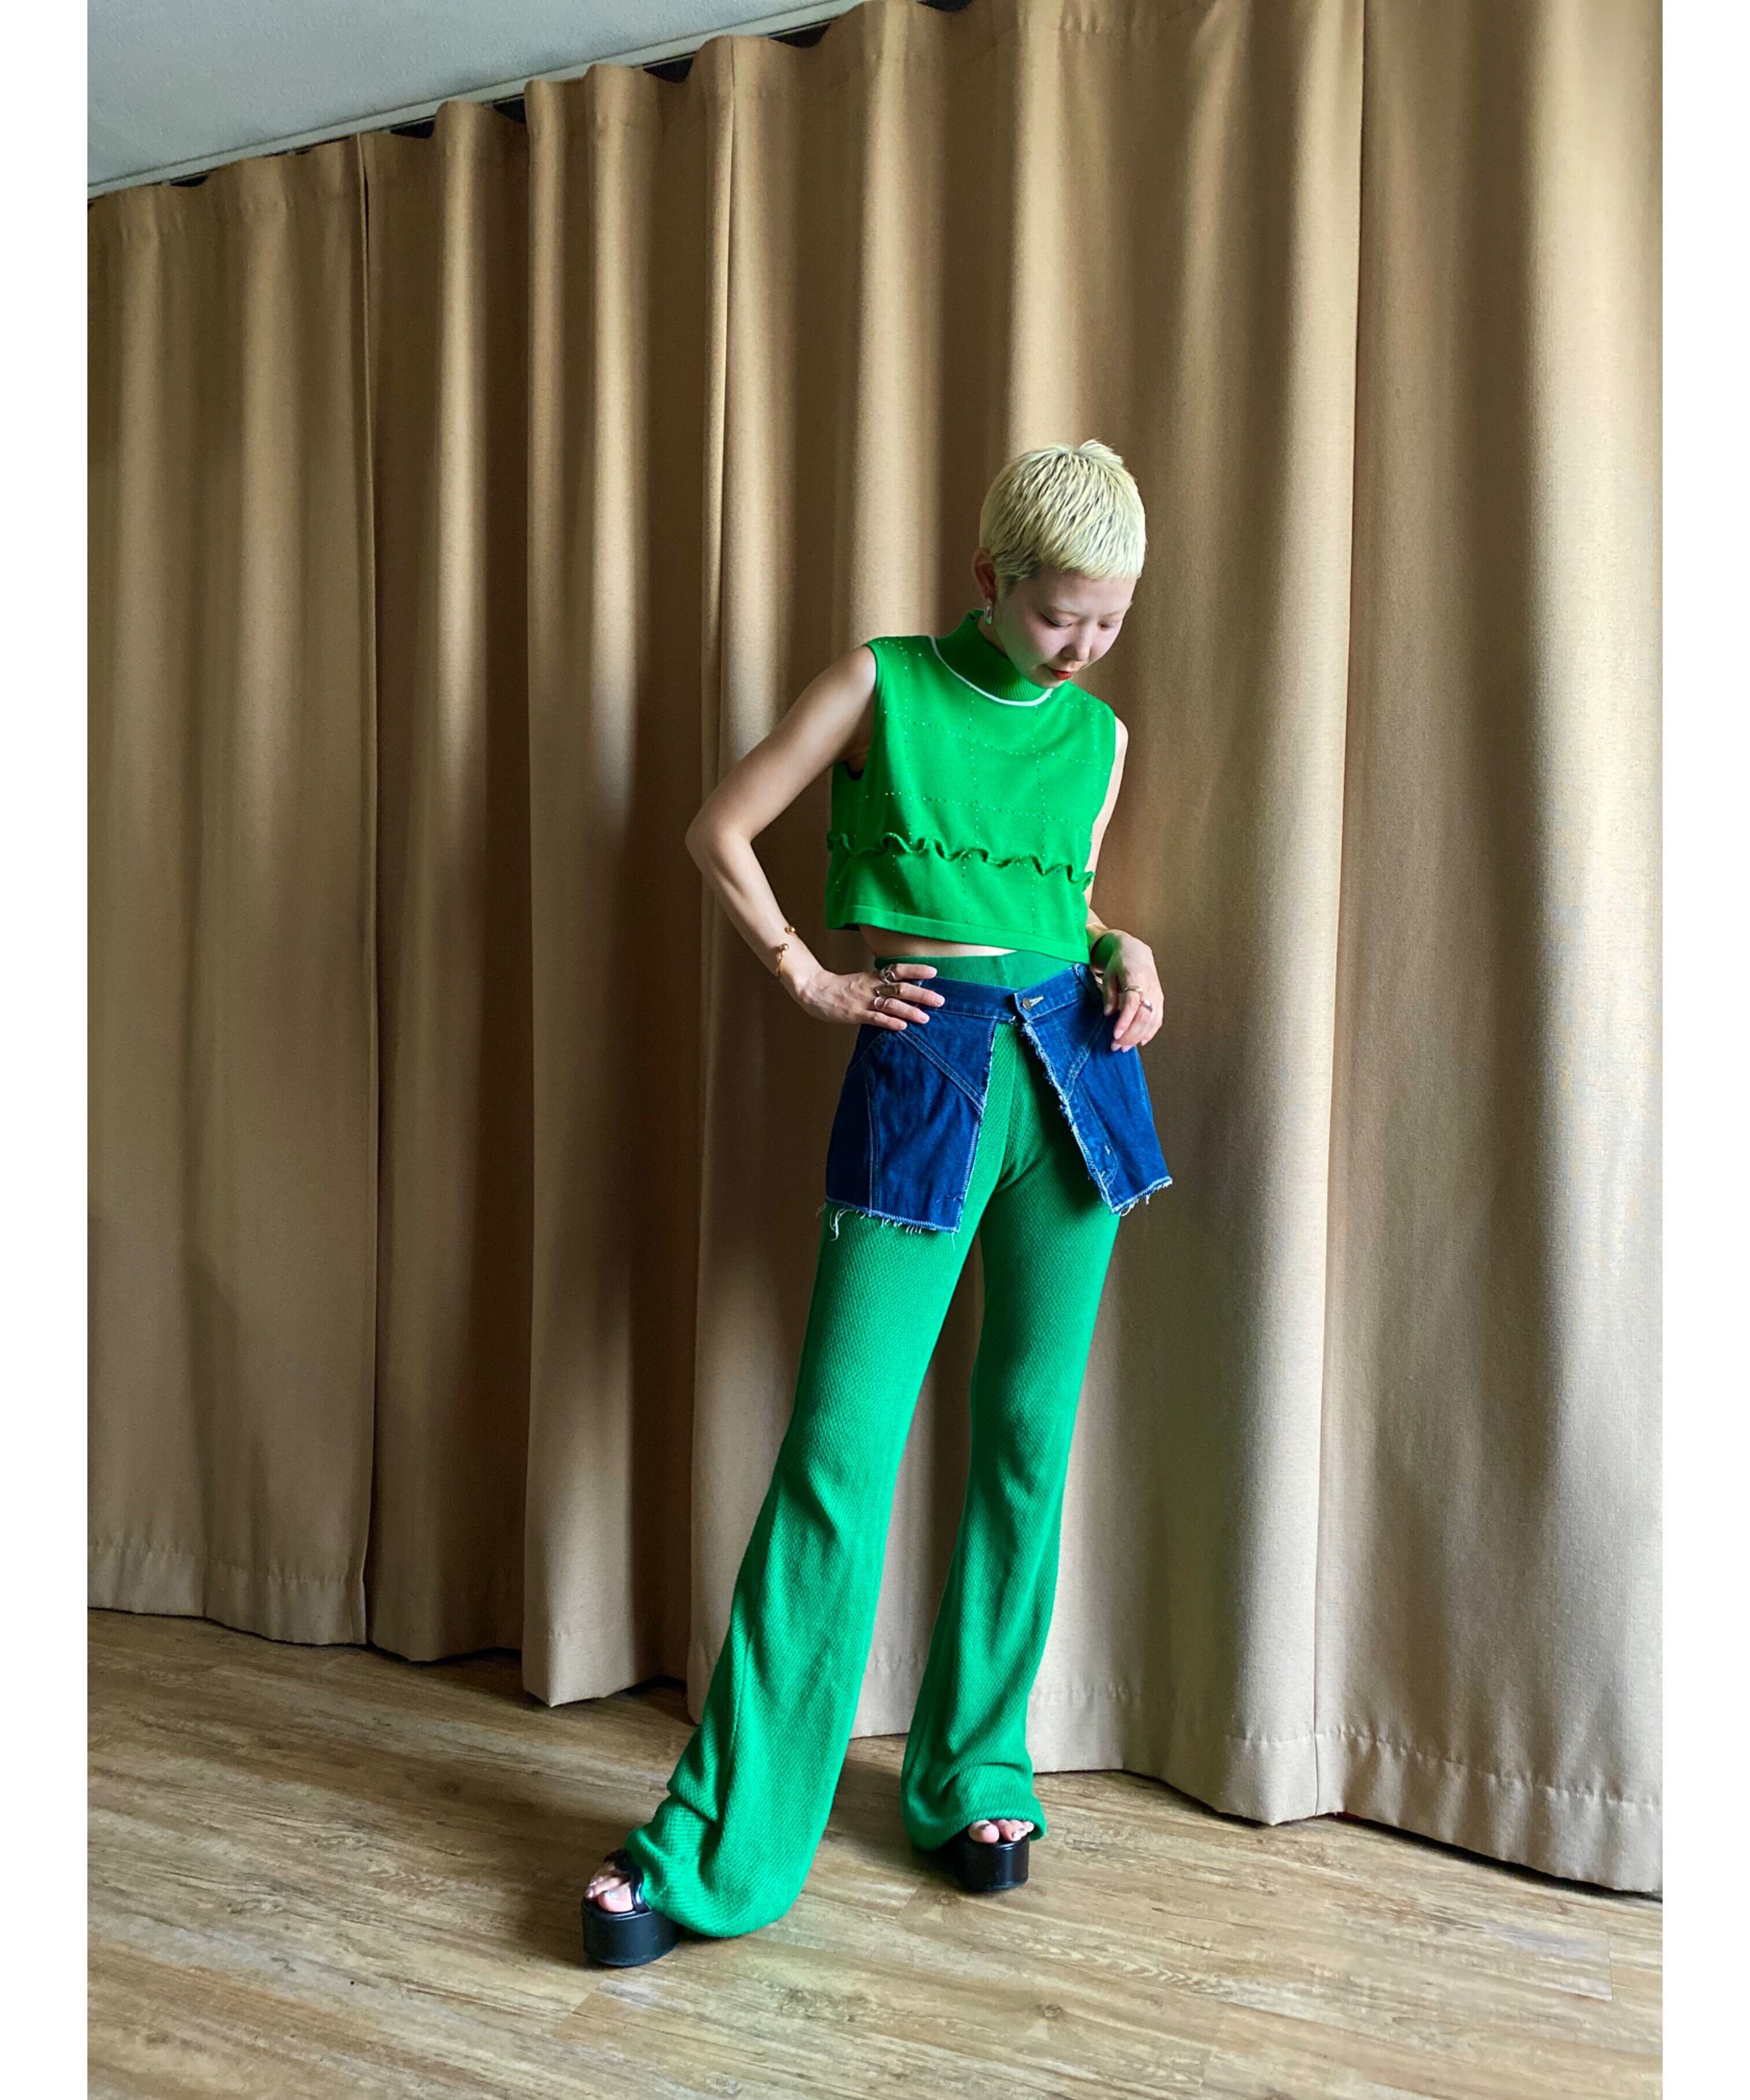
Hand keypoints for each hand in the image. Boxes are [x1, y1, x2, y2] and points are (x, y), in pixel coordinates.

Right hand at [783, 957, 944, 1030]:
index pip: (898, 970)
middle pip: (901, 988)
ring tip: (926, 1018)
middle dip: (922, 994)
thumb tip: (904, 987)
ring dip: (910, 1011)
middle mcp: (871, 986)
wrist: (814, 990)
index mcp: (872, 976)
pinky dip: (890, 1022)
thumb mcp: (862, 980)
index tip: (934, 971)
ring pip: (891, 1004)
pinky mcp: (855, 1014)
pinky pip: (875, 1018)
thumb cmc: (840, 987)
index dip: (916, 970)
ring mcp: (863, 1000)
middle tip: (940, 1000)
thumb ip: (880, 983)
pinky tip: (902, 1027)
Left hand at [1094, 933, 1160, 1051]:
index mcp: (1136, 977)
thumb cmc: (1120, 964)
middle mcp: (1150, 987)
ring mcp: (1157, 994)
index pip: (1132, 1003)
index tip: (1115, 1035)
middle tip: (1116, 1046)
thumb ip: (1109, 994)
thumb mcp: (1109, 975)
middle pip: (1144, 1015)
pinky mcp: (1160, 1000)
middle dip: (1130, 1034)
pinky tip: (1140, 1042)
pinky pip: (1158, 1019)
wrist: (1137, 952)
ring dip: (1138, 1037)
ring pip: (1152, 1020)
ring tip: (1124, 1047)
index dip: (1125, 1021)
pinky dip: (1150, 1032)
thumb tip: (1108, 1014)